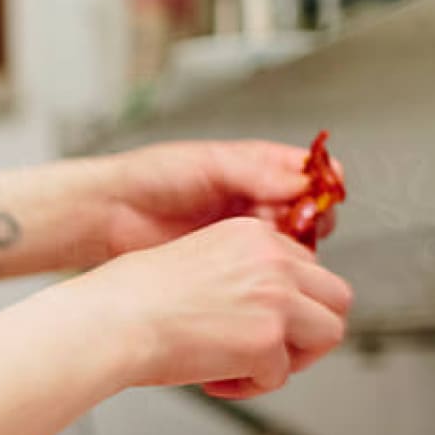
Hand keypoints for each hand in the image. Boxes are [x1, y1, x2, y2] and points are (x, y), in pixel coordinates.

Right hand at [79, 216, 353, 398]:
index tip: (257, 323)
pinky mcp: (267, 340)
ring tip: (250, 370)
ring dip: (293, 359)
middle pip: (334, 296)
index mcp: (252, 235)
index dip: (288, 303)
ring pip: (329, 333)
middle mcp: (272, 260)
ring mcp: (275, 299)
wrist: (110, 322)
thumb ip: (237, 275)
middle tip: (270, 352)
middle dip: (307, 331)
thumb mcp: (193, 263)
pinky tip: (215, 381)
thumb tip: (257, 311)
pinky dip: (251, 387)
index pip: (305, 268)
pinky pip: (281, 375)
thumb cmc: (128, 300)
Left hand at [96, 140, 345, 257]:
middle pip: (312, 213)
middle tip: (294, 229)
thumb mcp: (208, 164)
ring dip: (292, 249)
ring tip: (271, 249)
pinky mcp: (229, 261)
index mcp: (260, 168)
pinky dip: (270, 271)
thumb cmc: (151, 177)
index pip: (315, 175)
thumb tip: (301, 180)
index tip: (317, 201)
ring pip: (293, 244)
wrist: (110, 214)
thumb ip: (255, 171)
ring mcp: (245, 232)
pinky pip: (265, 269)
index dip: (324, 188)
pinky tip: (259, 270)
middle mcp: (258, 199)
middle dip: (310, 222)